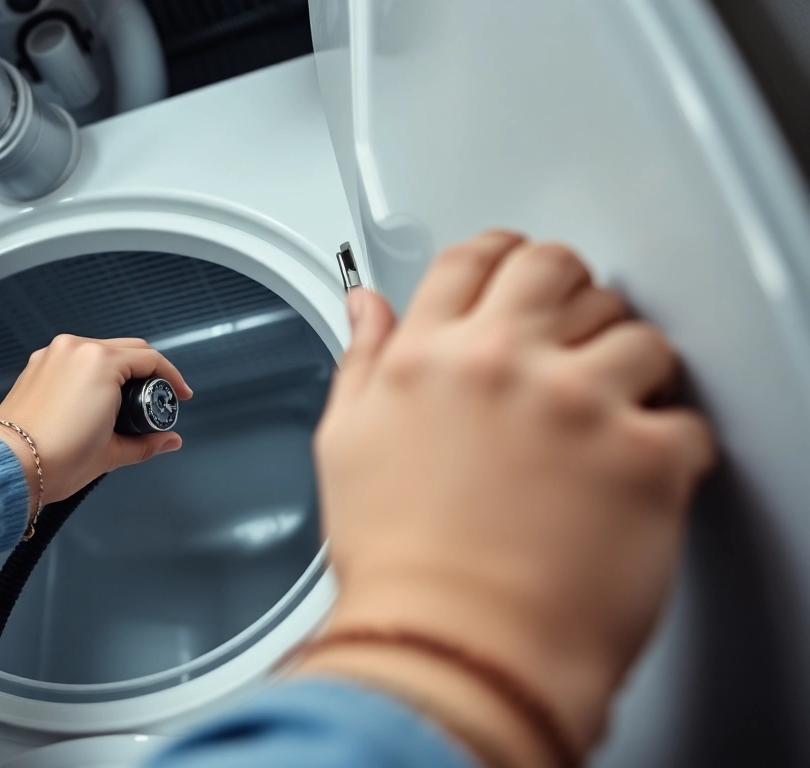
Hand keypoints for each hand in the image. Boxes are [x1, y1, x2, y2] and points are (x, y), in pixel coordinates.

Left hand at [0, 335, 192, 507]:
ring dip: (117, 370)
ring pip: (99, 351)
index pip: (150, 360)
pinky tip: (93, 398)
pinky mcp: (36, 365)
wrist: (11, 466)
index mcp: (101, 362)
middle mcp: (76, 349)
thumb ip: (147, 442)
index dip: (172, 378)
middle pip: (127, 350)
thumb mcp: (112, 452)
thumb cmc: (57, 459)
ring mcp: (52, 354)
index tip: (179, 394)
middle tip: (155, 401)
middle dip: (147, 373)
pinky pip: (74, 360)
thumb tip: (168, 441)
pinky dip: (89, 372)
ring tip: (123, 402)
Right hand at [297, 232, 714, 764]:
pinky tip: (633, 472)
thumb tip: (366, 308)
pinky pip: (686, 419)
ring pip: (638, 334)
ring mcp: (581, 404)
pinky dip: (669, 444)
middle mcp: (504, 363)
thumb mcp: (345, 446)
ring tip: (609, 413)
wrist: (455, 650)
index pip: (473, 259)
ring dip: (628, 367)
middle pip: (558, 269)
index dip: (500, 259)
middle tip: (571, 334)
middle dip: (569, 292)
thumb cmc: (397, 566)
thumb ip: (362, 362)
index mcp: (428, 356)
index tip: (514, 272)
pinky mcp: (647, 457)